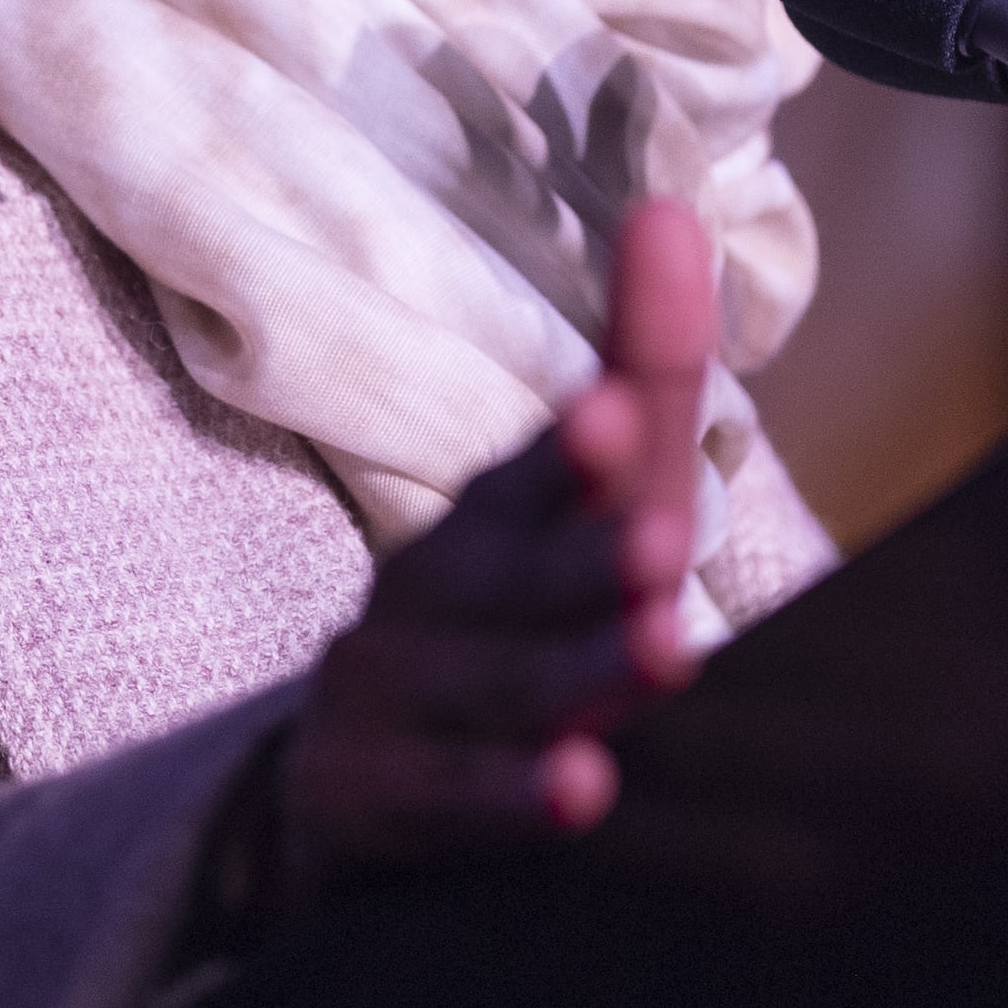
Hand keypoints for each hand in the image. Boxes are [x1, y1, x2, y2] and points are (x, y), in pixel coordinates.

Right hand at [273, 198, 719, 892]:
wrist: (338, 790)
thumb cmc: (496, 630)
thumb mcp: (567, 513)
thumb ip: (638, 376)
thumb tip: (669, 208)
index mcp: (485, 520)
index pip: (535, 471)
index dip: (572, 453)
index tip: (618, 416)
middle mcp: (431, 592)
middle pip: (509, 576)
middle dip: (582, 561)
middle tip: (664, 550)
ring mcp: (391, 694)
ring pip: (491, 684)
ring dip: (575, 666)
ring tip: (666, 655)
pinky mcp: (367, 795)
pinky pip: (446, 799)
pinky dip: (509, 797)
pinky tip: (582, 792)